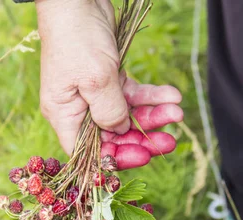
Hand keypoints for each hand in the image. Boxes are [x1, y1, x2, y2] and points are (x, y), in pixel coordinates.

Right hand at [36, 0, 182, 168]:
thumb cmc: (77, 38)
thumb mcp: (95, 80)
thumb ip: (109, 112)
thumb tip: (120, 131)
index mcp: (65, 117)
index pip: (91, 152)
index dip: (117, 158)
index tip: (143, 156)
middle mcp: (80, 111)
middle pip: (113, 137)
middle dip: (142, 139)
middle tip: (170, 142)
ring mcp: (95, 96)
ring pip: (128, 116)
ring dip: (153, 116)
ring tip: (177, 112)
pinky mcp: (110, 80)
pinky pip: (133, 96)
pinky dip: (152, 96)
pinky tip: (171, 95)